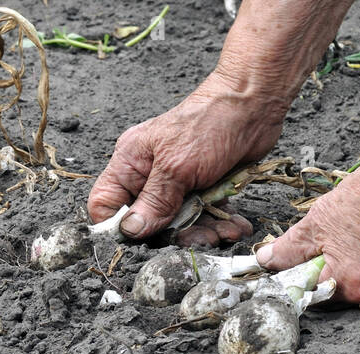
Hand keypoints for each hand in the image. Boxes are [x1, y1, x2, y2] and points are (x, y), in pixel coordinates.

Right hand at [87, 74, 282, 246]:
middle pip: (146, 222)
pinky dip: (219, 224)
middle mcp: (148, 176)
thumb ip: (153, 202)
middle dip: (172, 236)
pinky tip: (234, 225)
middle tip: (196, 239)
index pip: (105, 204)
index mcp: (130, 164)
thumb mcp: (177, 167)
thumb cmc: (210, 122)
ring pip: (177, 224)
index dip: (117, 228)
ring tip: (224, 232)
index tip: (140, 244)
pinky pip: (202, 217)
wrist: (254, 104)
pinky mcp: (201, 189)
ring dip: (202, 233)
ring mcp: (175, 184)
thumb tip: (130, 231)